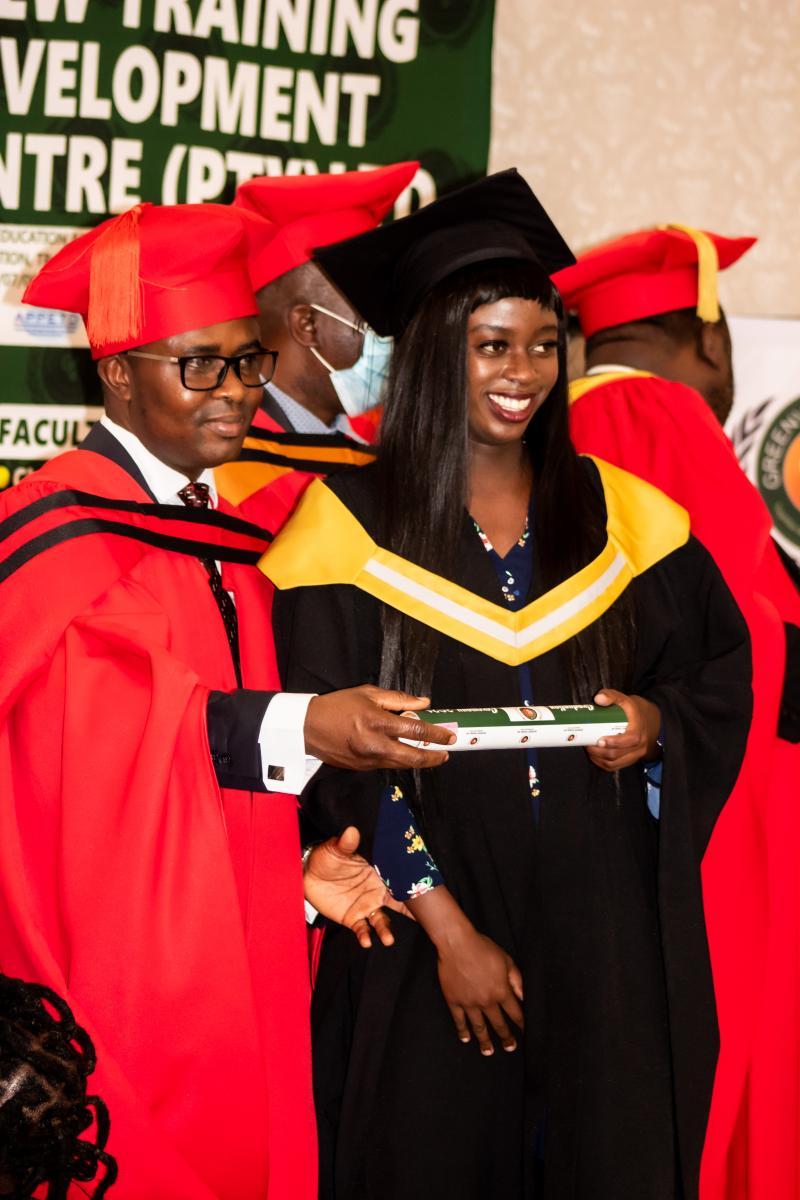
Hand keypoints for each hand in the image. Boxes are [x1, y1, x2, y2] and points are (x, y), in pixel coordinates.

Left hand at [303, 826, 411, 947]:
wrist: (308, 873)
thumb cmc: (327, 857)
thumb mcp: (336, 848)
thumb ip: (346, 843)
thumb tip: (351, 831)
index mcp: (380, 873)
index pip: (402, 880)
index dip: (416, 888)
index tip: (429, 896)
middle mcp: (378, 892)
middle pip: (400, 905)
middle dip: (411, 916)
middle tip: (422, 925)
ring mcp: (367, 906)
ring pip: (382, 921)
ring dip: (385, 931)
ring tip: (388, 939)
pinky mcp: (353, 918)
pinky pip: (362, 930)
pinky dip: (365, 936)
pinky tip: (366, 941)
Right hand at [304, 686, 454, 771]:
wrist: (307, 727)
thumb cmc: (338, 705)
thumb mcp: (367, 693)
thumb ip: (398, 699)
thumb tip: (424, 702)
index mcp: (377, 721)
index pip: (415, 729)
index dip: (436, 734)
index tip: (449, 736)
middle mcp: (374, 744)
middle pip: (413, 756)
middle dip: (434, 757)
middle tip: (446, 753)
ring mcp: (368, 759)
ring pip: (401, 764)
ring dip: (419, 761)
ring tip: (432, 756)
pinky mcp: (361, 768)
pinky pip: (387, 765)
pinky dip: (400, 760)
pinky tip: (406, 754)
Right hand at [436, 925, 523, 1056]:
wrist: (457, 944)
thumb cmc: (483, 948)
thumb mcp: (506, 960)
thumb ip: (517, 980)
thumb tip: (526, 997)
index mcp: (501, 991)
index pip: (515, 1013)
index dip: (521, 1024)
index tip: (526, 1033)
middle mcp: (486, 1001)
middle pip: (498, 1023)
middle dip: (505, 1037)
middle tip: (510, 1047)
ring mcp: (469, 1003)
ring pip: (479, 1027)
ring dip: (484, 1040)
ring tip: (488, 1051)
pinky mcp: (454, 1000)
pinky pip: (459, 1020)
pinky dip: (462, 1030)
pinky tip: (465, 1039)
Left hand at [587, 688, 660, 771]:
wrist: (644, 722)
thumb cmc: (631, 711)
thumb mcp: (623, 699)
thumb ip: (611, 696)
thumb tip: (598, 699)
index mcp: (638, 731)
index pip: (629, 740)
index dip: (614, 742)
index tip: (599, 740)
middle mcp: (639, 746)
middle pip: (618, 754)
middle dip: (600, 751)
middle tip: (587, 744)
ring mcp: (634, 755)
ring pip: (615, 763)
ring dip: (599, 758)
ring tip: (589, 749)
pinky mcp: (628, 761)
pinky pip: (614, 767)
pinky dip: (602, 764)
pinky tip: (594, 756)